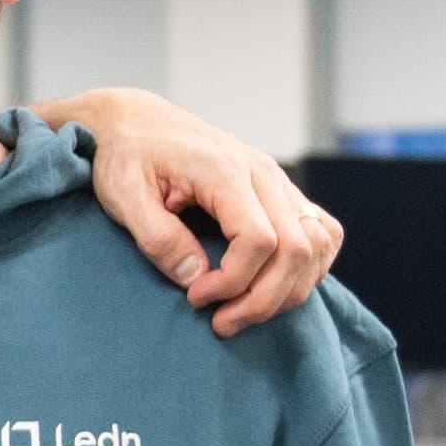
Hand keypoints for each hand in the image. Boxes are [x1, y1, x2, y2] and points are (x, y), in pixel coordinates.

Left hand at [36, 88, 340, 337]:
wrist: (137, 123)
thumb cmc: (126, 157)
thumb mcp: (124, 195)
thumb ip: (157, 237)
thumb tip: (195, 277)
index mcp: (224, 170)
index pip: (259, 239)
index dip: (233, 281)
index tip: (195, 297)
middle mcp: (262, 172)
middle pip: (297, 248)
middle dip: (263, 299)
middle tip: (221, 323)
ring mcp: (277, 180)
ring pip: (318, 244)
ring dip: (289, 290)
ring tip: (244, 311)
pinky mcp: (281, 191)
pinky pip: (322, 232)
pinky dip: (308, 268)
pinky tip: (272, 287)